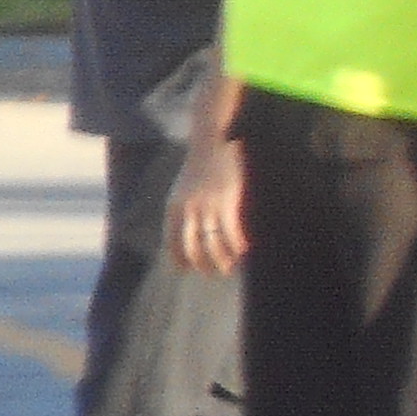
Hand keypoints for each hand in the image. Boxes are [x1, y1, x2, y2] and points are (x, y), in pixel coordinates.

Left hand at [169, 140, 245, 276]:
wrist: (211, 143)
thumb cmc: (199, 166)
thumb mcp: (181, 190)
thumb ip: (182, 211)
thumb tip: (189, 234)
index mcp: (173, 208)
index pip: (172, 241)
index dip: (178, 259)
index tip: (184, 270)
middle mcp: (187, 210)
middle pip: (193, 248)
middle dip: (203, 265)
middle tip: (214, 273)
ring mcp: (207, 207)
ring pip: (213, 244)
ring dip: (223, 259)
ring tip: (230, 266)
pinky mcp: (226, 202)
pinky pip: (231, 232)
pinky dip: (237, 244)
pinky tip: (244, 248)